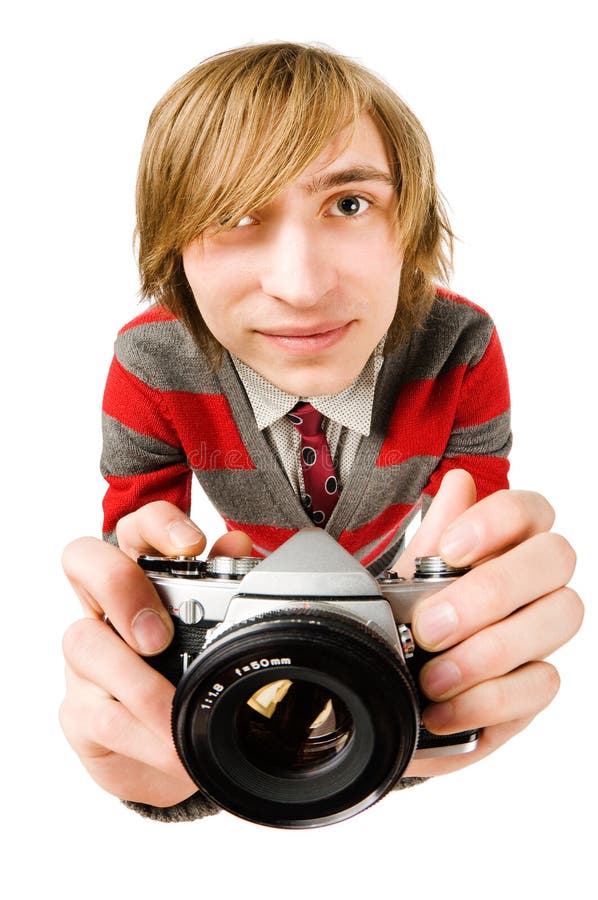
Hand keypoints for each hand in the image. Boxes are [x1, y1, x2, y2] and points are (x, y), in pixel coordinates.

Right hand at [59, 502, 251, 806]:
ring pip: (84, 642)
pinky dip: (143, 734)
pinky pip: (100, 714)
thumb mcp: (215, 634)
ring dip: (136, 681)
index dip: (158, 526)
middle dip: (122, 590)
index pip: (136, 528)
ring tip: (174, 711)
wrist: (174, 757)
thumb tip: (236, 543)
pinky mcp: (79, 710)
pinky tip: (169, 746)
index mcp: (144, 577)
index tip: (191, 547)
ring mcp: (86, 657)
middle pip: (85, 562)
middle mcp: (106, 608)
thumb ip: (224, 586)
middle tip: (158, 636)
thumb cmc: (192, 679)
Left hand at [395, 470, 583, 777]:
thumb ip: (435, 533)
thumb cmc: (413, 620)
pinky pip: (540, 685)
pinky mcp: (539, 686)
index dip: (495, 522)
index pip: (529, 509)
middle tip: (431, 626)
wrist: (398, 685)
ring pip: (559, 618)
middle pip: (555, 559)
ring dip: (488, 651)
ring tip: (432, 677)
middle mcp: (538, 581)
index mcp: (507, 542)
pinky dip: (485, 700)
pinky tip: (444, 708)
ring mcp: (544, 632)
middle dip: (491, 591)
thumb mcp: (409, 577)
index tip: (448, 550)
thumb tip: (459, 481)